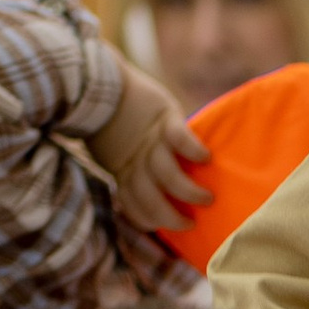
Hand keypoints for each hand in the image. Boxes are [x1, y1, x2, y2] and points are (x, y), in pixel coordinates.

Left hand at [104, 60, 210, 234]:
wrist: (100, 80)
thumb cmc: (108, 117)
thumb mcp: (110, 148)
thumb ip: (126, 167)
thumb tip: (147, 188)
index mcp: (122, 169)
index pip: (134, 205)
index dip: (148, 220)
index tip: (163, 227)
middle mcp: (135, 159)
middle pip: (151, 197)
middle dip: (171, 217)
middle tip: (191, 223)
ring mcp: (150, 140)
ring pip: (168, 175)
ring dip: (188, 191)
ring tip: (208, 199)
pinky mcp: (164, 118)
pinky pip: (180, 138)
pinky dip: (193, 150)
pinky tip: (206, 158)